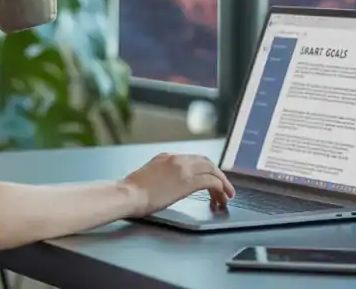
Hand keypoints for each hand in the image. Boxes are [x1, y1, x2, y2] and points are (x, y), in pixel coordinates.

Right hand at [121, 153, 235, 216]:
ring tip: (227, 195)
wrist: (128, 194)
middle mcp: (177, 159)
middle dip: (218, 174)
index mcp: (166, 157)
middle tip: (224, 187)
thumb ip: (162, 176)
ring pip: (212, 170)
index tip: (210, 180)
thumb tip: (168, 185)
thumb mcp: (148, 177)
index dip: (205, 170)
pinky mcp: (188, 181)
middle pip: (206, 161)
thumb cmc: (132, 192)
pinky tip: (221, 198)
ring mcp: (183, 169)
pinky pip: (211, 182)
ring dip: (223, 182)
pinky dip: (220, 189)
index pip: (192, 159)